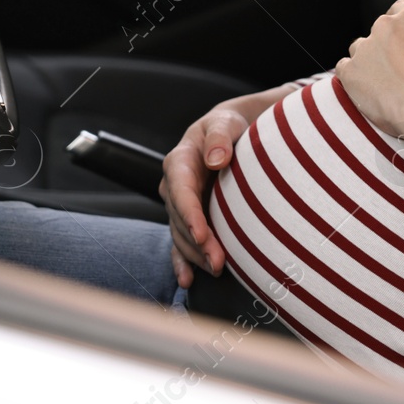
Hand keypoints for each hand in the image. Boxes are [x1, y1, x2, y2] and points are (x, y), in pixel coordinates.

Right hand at [159, 102, 254, 287]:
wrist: (229, 133)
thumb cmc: (228, 127)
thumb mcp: (225, 123)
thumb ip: (220, 138)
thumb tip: (216, 159)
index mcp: (179, 162)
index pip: (180, 191)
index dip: (189, 214)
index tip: (201, 234)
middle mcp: (174, 186)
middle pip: (181, 220)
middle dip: (198, 243)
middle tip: (220, 263)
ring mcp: (179, 205)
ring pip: (182, 236)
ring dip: (196, 256)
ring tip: (218, 271)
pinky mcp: (188, 218)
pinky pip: (180, 244)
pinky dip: (183, 263)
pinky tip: (187, 280)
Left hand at [334, 0, 403, 134]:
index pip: (399, 9)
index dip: (400, 28)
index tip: (403, 43)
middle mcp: (385, 26)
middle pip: (378, 31)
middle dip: (384, 47)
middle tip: (398, 70)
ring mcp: (364, 47)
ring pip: (359, 49)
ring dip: (368, 62)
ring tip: (385, 84)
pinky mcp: (350, 70)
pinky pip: (344, 68)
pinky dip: (353, 78)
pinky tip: (369, 90)